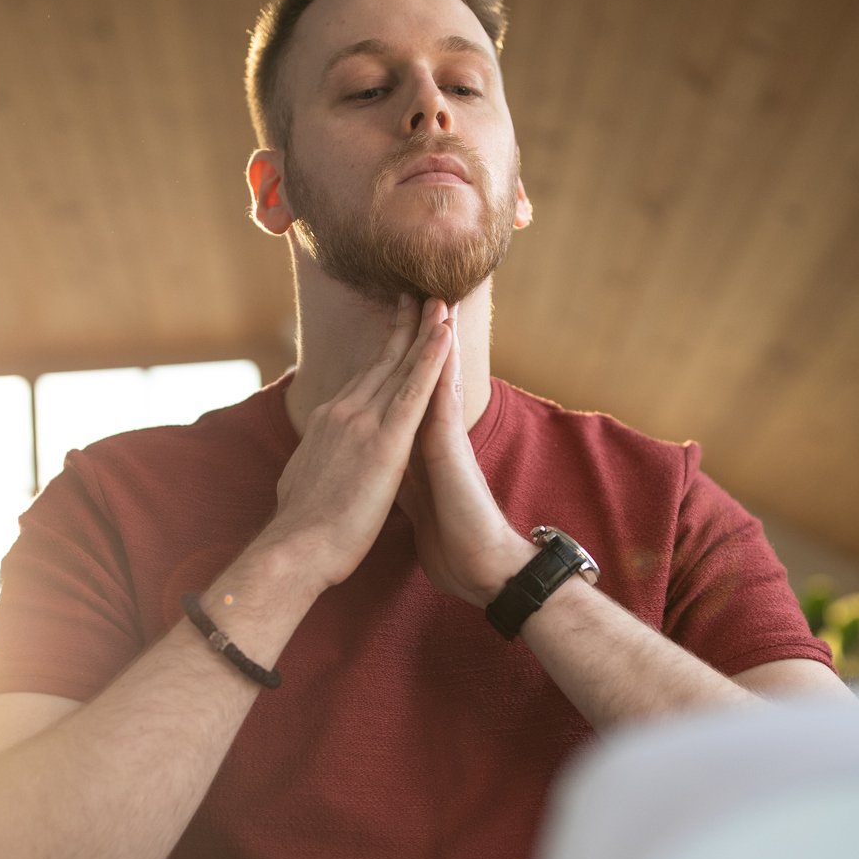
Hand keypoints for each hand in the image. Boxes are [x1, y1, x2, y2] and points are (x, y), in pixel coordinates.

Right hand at [262, 295, 456, 589]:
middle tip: (415, 295)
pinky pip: (415, 390)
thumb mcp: (300, 483)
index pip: (361, 382)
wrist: (296, 549)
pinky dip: (431, 359)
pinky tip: (445, 334)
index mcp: (326, 424)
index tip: (391, 331)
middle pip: (380, 362)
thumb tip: (307, 465)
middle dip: (401, 328)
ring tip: (439, 301)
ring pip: (401, 367)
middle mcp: (343, 413)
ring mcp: (364, 422)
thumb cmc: (298, 530)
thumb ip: (312, 464)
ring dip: (423, 332)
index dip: (379, 355)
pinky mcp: (385, 441)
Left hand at [397, 318, 535, 606]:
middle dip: (418, 336)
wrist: (479, 565)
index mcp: (417, 445)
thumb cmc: (450, 540)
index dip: (400, 360)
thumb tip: (379, 465)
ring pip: (437, 380)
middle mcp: (433, 435)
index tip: (397, 326)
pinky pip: (445, 402)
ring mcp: (445, 438)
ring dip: (436, 340)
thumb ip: (399, 473)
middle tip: (418, 293)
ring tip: (436, 302)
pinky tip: (443, 343)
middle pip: (421, 376)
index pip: (405, 393)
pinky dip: (442, 371)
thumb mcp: (412, 498)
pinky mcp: (452, 450)